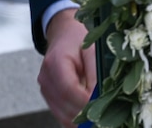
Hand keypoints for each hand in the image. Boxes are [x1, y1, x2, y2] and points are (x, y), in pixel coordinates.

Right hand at [37, 8, 94, 126]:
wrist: (65, 33)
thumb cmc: (79, 38)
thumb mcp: (93, 48)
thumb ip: (95, 72)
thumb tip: (99, 96)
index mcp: (55, 63)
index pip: (69, 90)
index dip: (86, 101)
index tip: (103, 105)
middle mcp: (46, 78)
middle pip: (64, 106)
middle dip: (85, 114)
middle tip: (106, 114)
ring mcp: (45, 89)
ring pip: (62, 114)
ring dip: (81, 119)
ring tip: (100, 116)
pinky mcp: (50, 95)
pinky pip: (62, 113)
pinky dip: (76, 117)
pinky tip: (90, 115)